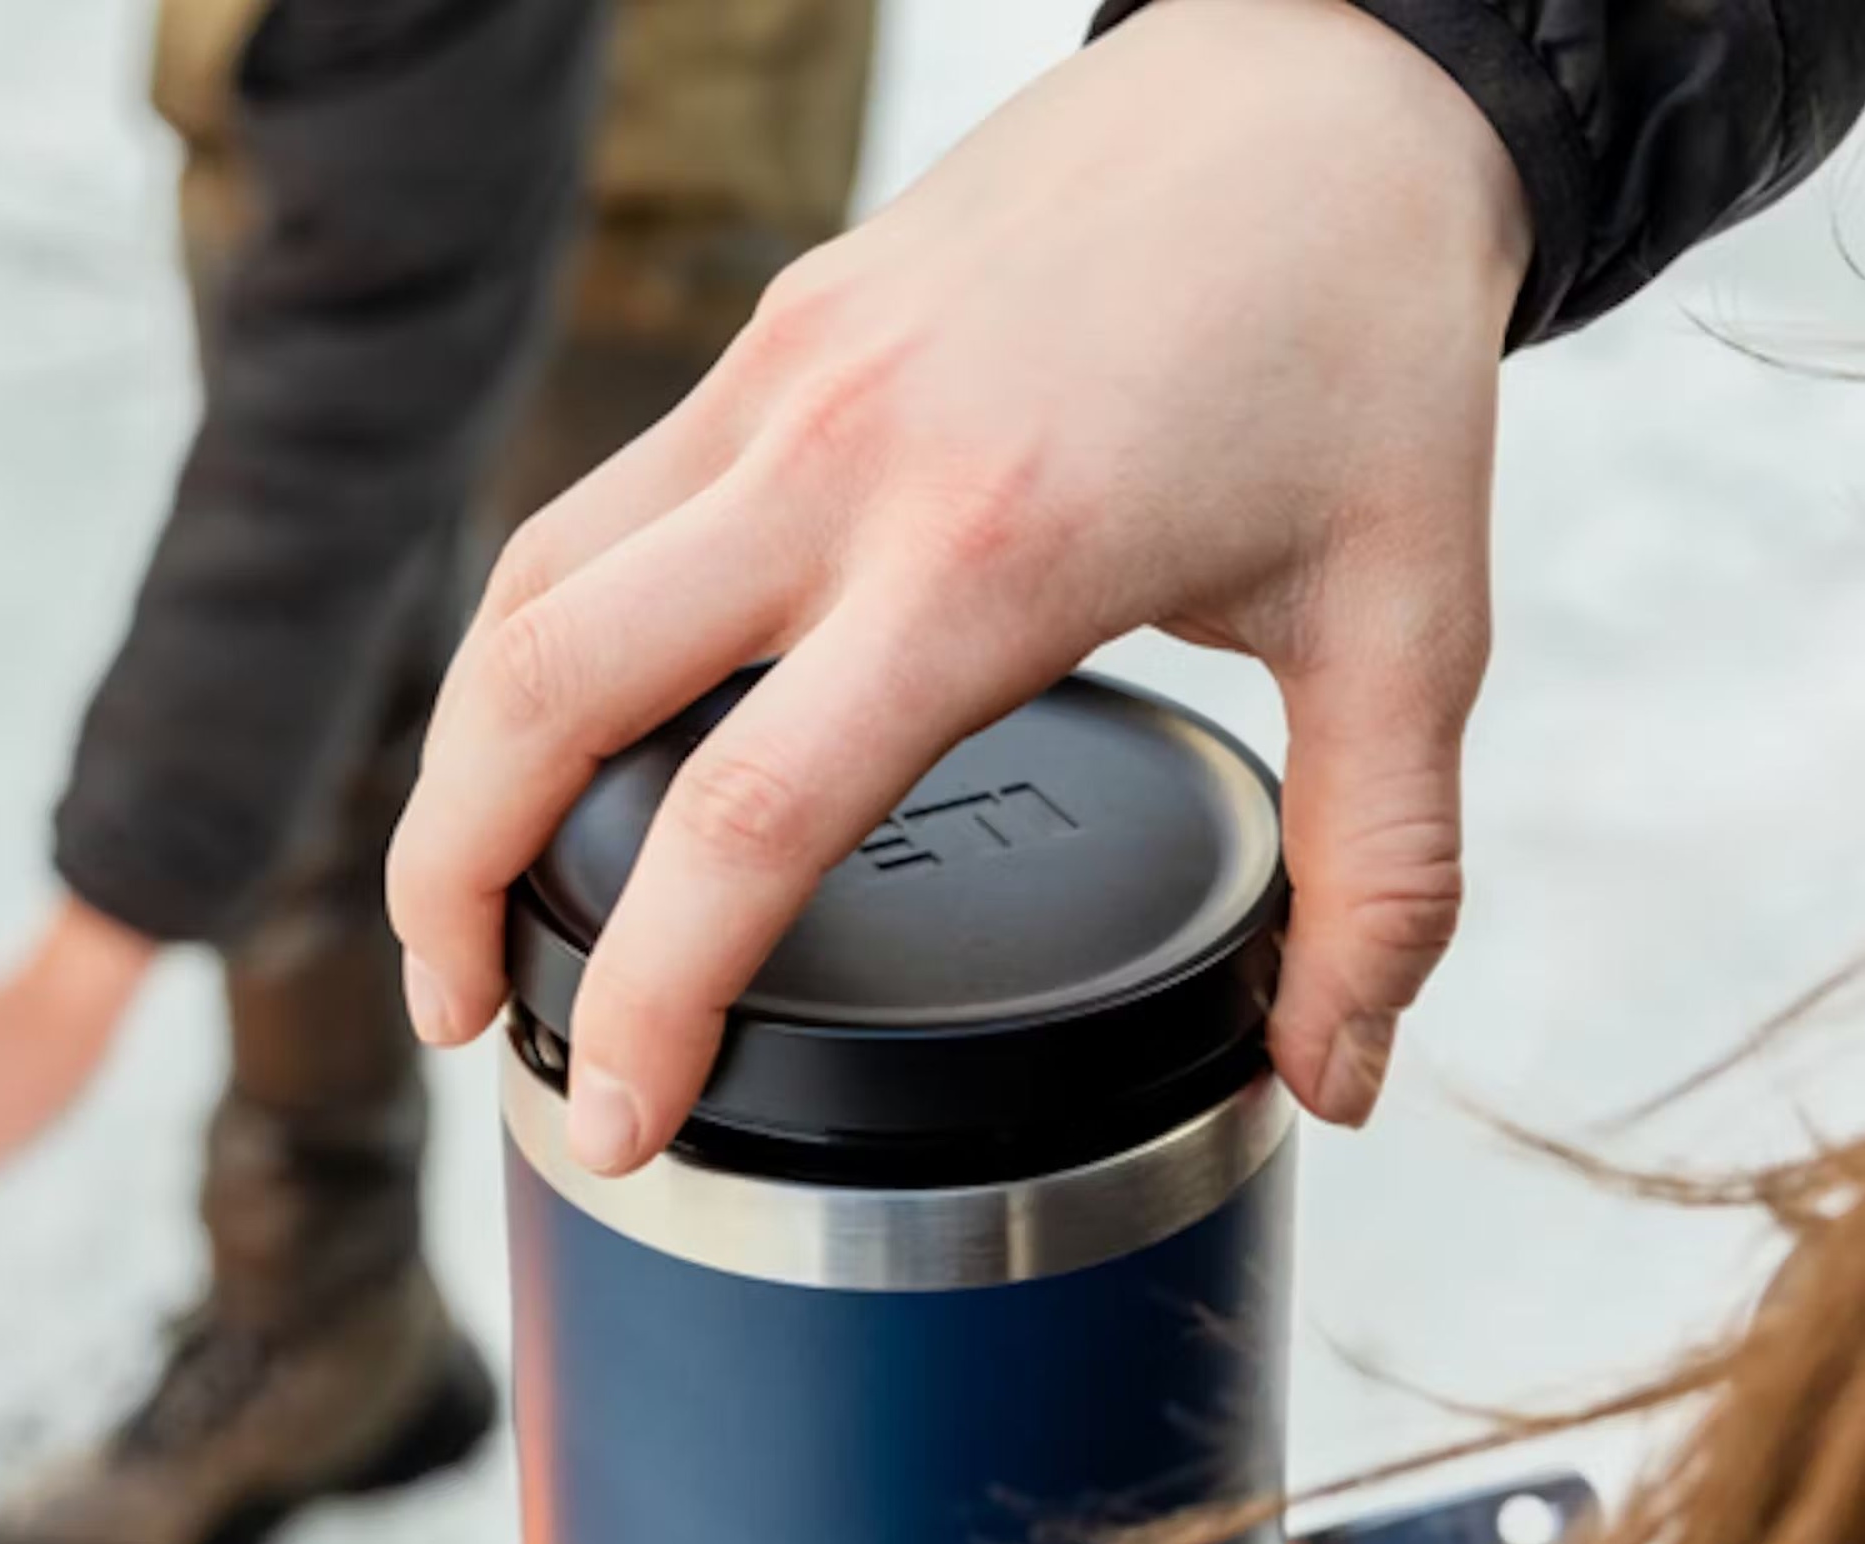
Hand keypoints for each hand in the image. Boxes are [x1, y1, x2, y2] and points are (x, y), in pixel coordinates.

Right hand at [390, 0, 1531, 1171]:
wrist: (1331, 76)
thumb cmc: (1365, 335)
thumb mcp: (1414, 625)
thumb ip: (1382, 879)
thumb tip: (1335, 1077)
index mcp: (991, 556)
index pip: (749, 820)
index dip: (650, 999)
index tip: (617, 1117)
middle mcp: (844, 462)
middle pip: (545, 691)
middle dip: (451, 880)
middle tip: (450, 1023)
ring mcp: (785, 381)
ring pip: (528, 587)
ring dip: (459, 756)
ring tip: (462, 896)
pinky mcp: (776, 337)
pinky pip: (597, 507)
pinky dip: (539, 640)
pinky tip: (567, 729)